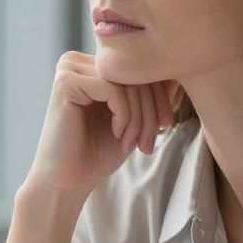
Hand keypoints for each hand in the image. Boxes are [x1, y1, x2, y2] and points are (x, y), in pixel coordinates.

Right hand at [24, 52, 177, 199]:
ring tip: (134, 143)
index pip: (139, 67)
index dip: (160, 96)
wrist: (67, 181)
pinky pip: (113, 89)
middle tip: (148, 142)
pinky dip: (124, 116)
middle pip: (134, 72)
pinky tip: (117, 135)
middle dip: (151, 110)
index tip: (164, 126)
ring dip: (139, 118)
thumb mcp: (133, 120)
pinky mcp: (65, 82)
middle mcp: (79, 61)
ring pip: (127, 81)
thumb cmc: (97, 153)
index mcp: (92, 66)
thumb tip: (177, 75)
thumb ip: (150, 96)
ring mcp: (69, 68)